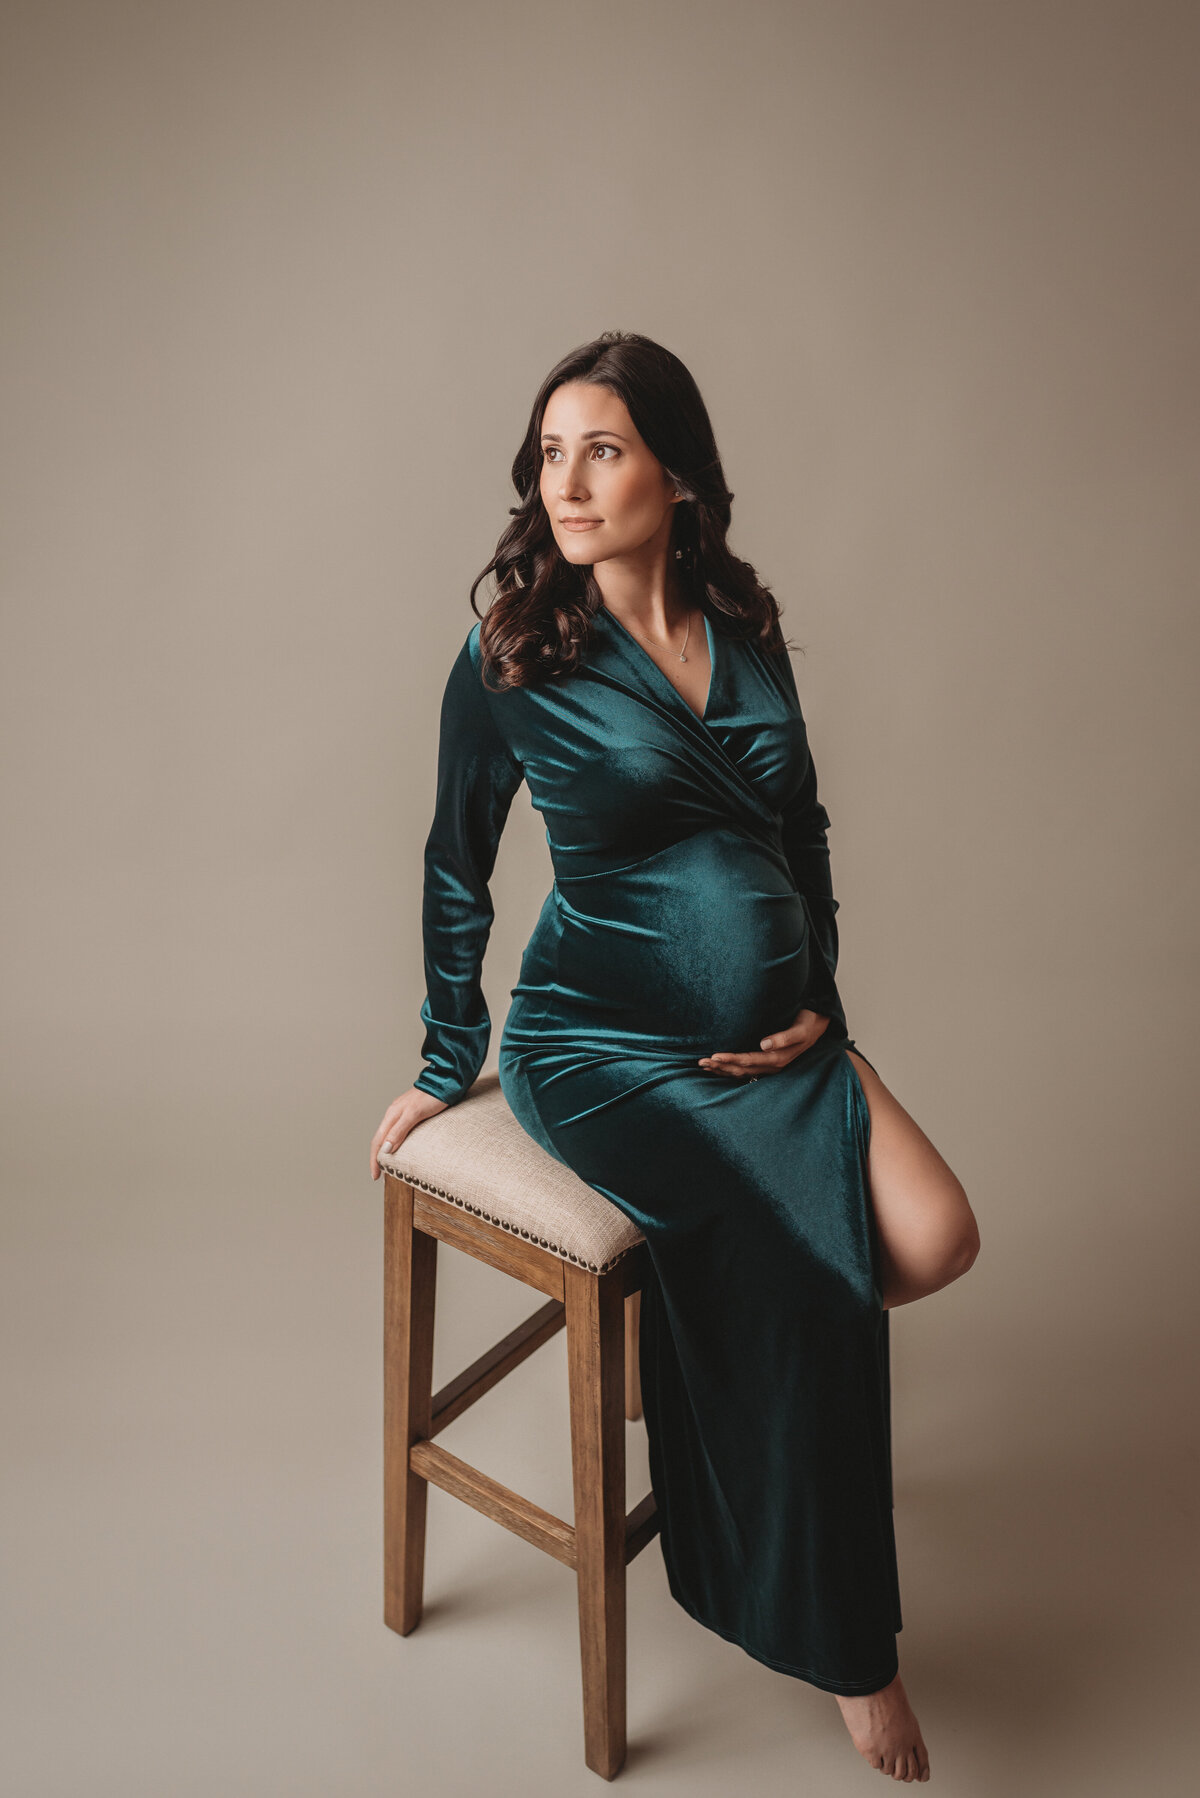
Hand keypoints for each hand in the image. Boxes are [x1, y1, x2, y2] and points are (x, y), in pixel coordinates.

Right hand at [370, 1086, 448, 1179]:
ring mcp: (401, 1113)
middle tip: (379, 1174)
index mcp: (392, 1115)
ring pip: (388, 1135)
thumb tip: (385, 1149)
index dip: (375, 1160)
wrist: (445, 1081)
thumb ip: (399, 1130)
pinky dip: (394, 1142)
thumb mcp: (415, 1114)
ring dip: (385, 1150)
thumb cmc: (432, 1096)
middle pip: (380, 1139)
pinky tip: (399, 1147)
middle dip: (377, 1157)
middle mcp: (394, 1114)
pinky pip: (397, 1131)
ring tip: (388, 1164)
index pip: (378, 1141)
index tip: (375, 1176)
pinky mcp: (411, 1113)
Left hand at [698, 1007, 830, 1078]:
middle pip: (741, 1069)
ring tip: (703, 1066)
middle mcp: (771, 1065)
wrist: (818, 1026)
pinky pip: (745, 1070)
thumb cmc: (807, 1024)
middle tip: (701, 1062)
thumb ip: (784, 1038)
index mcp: (778, 1058)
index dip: (730, 1059)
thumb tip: (764, 1045)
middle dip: (721, 1066)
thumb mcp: (800, 1029)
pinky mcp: (767, 1063)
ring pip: (741, 1072)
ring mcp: (769, 1066)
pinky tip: (718, 1068)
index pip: (748, 1061)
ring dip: (722, 1069)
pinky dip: (730, 1069)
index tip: (714, 1056)